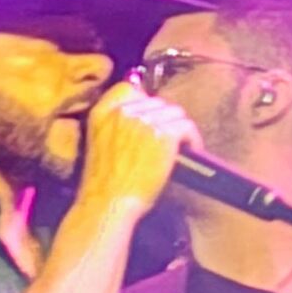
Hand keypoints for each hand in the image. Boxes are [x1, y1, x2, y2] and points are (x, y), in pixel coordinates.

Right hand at [76, 82, 189, 220]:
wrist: (110, 204)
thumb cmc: (105, 185)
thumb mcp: (98, 145)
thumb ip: (114, 126)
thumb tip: (143, 117)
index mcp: (102, 112)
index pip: (129, 88)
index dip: (144, 102)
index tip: (151, 117)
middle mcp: (123, 111)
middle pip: (156, 102)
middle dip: (164, 120)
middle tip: (168, 139)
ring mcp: (144, 120)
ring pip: (175, 112)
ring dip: (179, 129)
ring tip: (181, 146)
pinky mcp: (164, 133)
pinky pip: (186, 126)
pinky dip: (193, 139)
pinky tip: (191, 150)